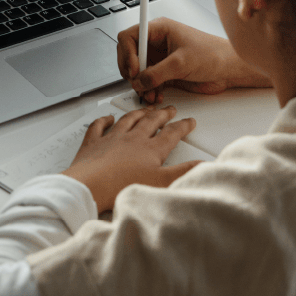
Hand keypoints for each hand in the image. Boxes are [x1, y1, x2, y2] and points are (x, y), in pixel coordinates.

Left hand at [63, 106, 200, 212]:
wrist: (91, 186)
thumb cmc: (123, 186)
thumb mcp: (161, 183)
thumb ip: (184, 172)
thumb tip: (204, 164)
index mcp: (150, 149)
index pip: (171, 134)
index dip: (183, 127)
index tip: (189, 121)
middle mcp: (132, 139)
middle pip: (151, 122)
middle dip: (162, 114)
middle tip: (170, 109)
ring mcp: (112, 138)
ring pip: (128, 120)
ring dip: (139, 113)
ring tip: (146, 109)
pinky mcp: (93, 143)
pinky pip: (99, 126)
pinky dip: (104, 120)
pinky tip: (108, 118)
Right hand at [117, 18, 270, 104]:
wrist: (229, 69)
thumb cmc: (213, 54)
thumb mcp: (182, 63)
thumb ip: (157, 73)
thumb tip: (139, 81)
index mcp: (159, 29)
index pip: (130, 37)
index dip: (127, 54)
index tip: (134, 70)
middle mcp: (157, 42)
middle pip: (130, 55)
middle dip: (132, 72)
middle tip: (138, 83)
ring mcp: (161, 58)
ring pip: (138, 71)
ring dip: (140, 84)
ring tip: (149, 93)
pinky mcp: (166, 72)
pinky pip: (149, 81)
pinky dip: (149, 90)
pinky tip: (156, 95)